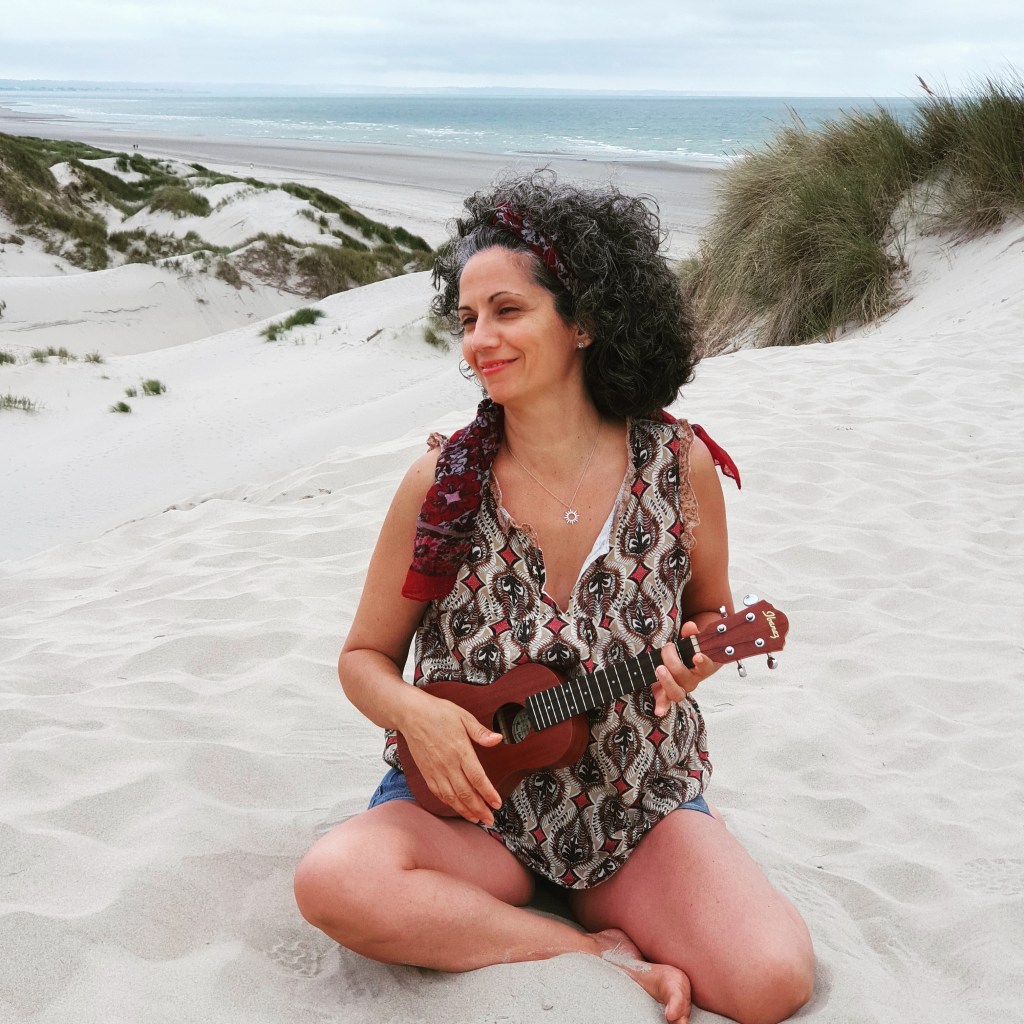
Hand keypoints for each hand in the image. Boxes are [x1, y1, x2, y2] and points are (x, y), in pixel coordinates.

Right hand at [399, 694, 503, 825]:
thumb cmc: (437, 713)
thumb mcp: (463, 716)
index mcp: (460, 750)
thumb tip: (497, 739)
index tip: (497, 803)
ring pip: (452, 797)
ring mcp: (436, 770)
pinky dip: (449, 803)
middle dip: (479, 809)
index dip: (488, 794)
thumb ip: (480, 732)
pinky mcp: (426, 773)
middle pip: (466, 793)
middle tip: (490, 819)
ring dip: (465, 810)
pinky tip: (457, 807)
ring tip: (477, 818)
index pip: (478, 778)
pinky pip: (438, 793)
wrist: (411, 714)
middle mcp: (448, 764)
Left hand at [651, 620, 716, 716]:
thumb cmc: (691, 651)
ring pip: (677, 692)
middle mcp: (693, 680)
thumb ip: (691, 634)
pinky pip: (665, 702)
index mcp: (703, 667)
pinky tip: (658, 711)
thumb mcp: (692, 641)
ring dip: (667, 682)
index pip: (706, 666)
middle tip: (668, 648)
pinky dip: (662, 707)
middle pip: (685, 677)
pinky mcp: (667, 693)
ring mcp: (681, 688)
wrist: (688, 663)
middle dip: (674, 661)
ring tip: (660, 669)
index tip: (697, 656)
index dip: (703, 662)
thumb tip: (690, 627)